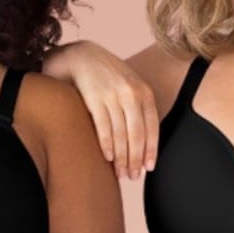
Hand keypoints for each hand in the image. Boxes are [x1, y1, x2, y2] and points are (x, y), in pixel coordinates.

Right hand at [44, 41, 158, 179]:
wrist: (81, 55)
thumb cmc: (107, 77)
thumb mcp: (130, 87)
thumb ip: (138, 109)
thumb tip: (144, 144)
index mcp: (144, 92)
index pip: (152, 127)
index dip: (150, 151)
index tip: (148, 169)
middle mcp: (131, 93)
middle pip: (137, 134)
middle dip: (135, 159)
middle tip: (132, 176)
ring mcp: (113, 95)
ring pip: (121, 134)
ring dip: (121, 157)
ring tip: (120, 173)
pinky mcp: (94, 97)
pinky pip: (103, 127)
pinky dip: (107, 145)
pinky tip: (107, 158)